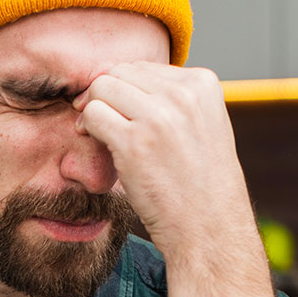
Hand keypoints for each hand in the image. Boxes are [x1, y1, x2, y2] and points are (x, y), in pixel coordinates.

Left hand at [73, 63, 263, 278]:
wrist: (210, 229)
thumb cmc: (201, 186)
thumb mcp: (202, 127)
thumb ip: (174, 101)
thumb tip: (122, 81)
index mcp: (203, 84)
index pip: (144, 67)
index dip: (124, 90)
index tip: (122, 114)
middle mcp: (184, 94)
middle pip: (119, 72)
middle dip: (105, 96)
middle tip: (102, 123)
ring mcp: (159, 116)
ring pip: (101, 87)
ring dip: (93, 109)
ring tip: (101, 135)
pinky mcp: (135, 142)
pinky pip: (93, 114)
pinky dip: (87, 127)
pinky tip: (96, 144)